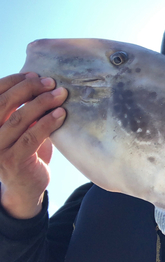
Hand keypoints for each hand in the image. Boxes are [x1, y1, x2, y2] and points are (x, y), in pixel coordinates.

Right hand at [0, 72, 66, 218]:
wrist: (24, 187)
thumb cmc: (25, 151)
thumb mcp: (20, 128)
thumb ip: (23, 110)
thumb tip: (42, 82)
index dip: (12, 81)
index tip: (34, 73)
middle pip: (5, 103)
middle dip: (29, 88)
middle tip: (51, 82)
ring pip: (19, 118)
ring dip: (43, 103)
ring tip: (61, 95)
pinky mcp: (13, 161)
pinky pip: (32, 137)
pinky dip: (48, 123)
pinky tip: (61, 114)